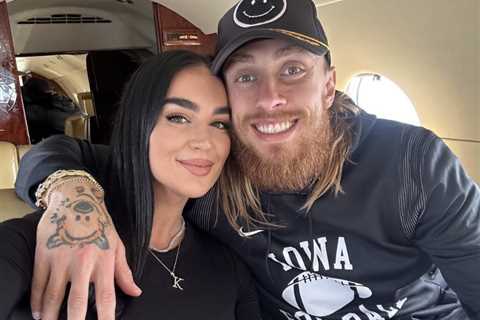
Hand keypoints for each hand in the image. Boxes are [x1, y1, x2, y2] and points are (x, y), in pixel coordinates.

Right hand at [31, 181, 141, 319]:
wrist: (76, 199)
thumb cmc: (100, 224)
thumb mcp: (117, 245)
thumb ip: (124, 271)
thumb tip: (136, 292)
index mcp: (104, 261)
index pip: (107, 296)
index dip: (107, 317)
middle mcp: (83, 262)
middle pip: (78, 302)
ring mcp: (61, 259)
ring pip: (54, 296)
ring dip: (51, 316)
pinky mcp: (43, 254)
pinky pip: (39, 284)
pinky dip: (37, 302)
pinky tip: (39, 313)